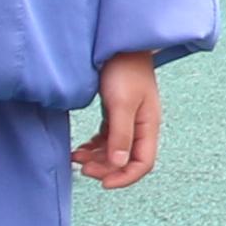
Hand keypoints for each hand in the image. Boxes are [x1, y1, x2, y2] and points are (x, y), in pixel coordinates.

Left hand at [73, 50, 160, 188]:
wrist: (117, 42)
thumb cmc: (123, 68)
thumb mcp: (121, 103)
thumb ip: (121, 134)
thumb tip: (120, 165)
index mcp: (149, 125)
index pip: (143, 163)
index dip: (124, 178)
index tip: (102, 183)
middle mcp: (141, 125)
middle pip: (127, 160)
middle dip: (106, 169)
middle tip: (82, 168)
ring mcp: (129, 119)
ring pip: (114, 151)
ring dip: (97, 159)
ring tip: (76, 158)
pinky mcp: (116, 112)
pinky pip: (107, 139)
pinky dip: (94, 147)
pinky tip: (80, 149)